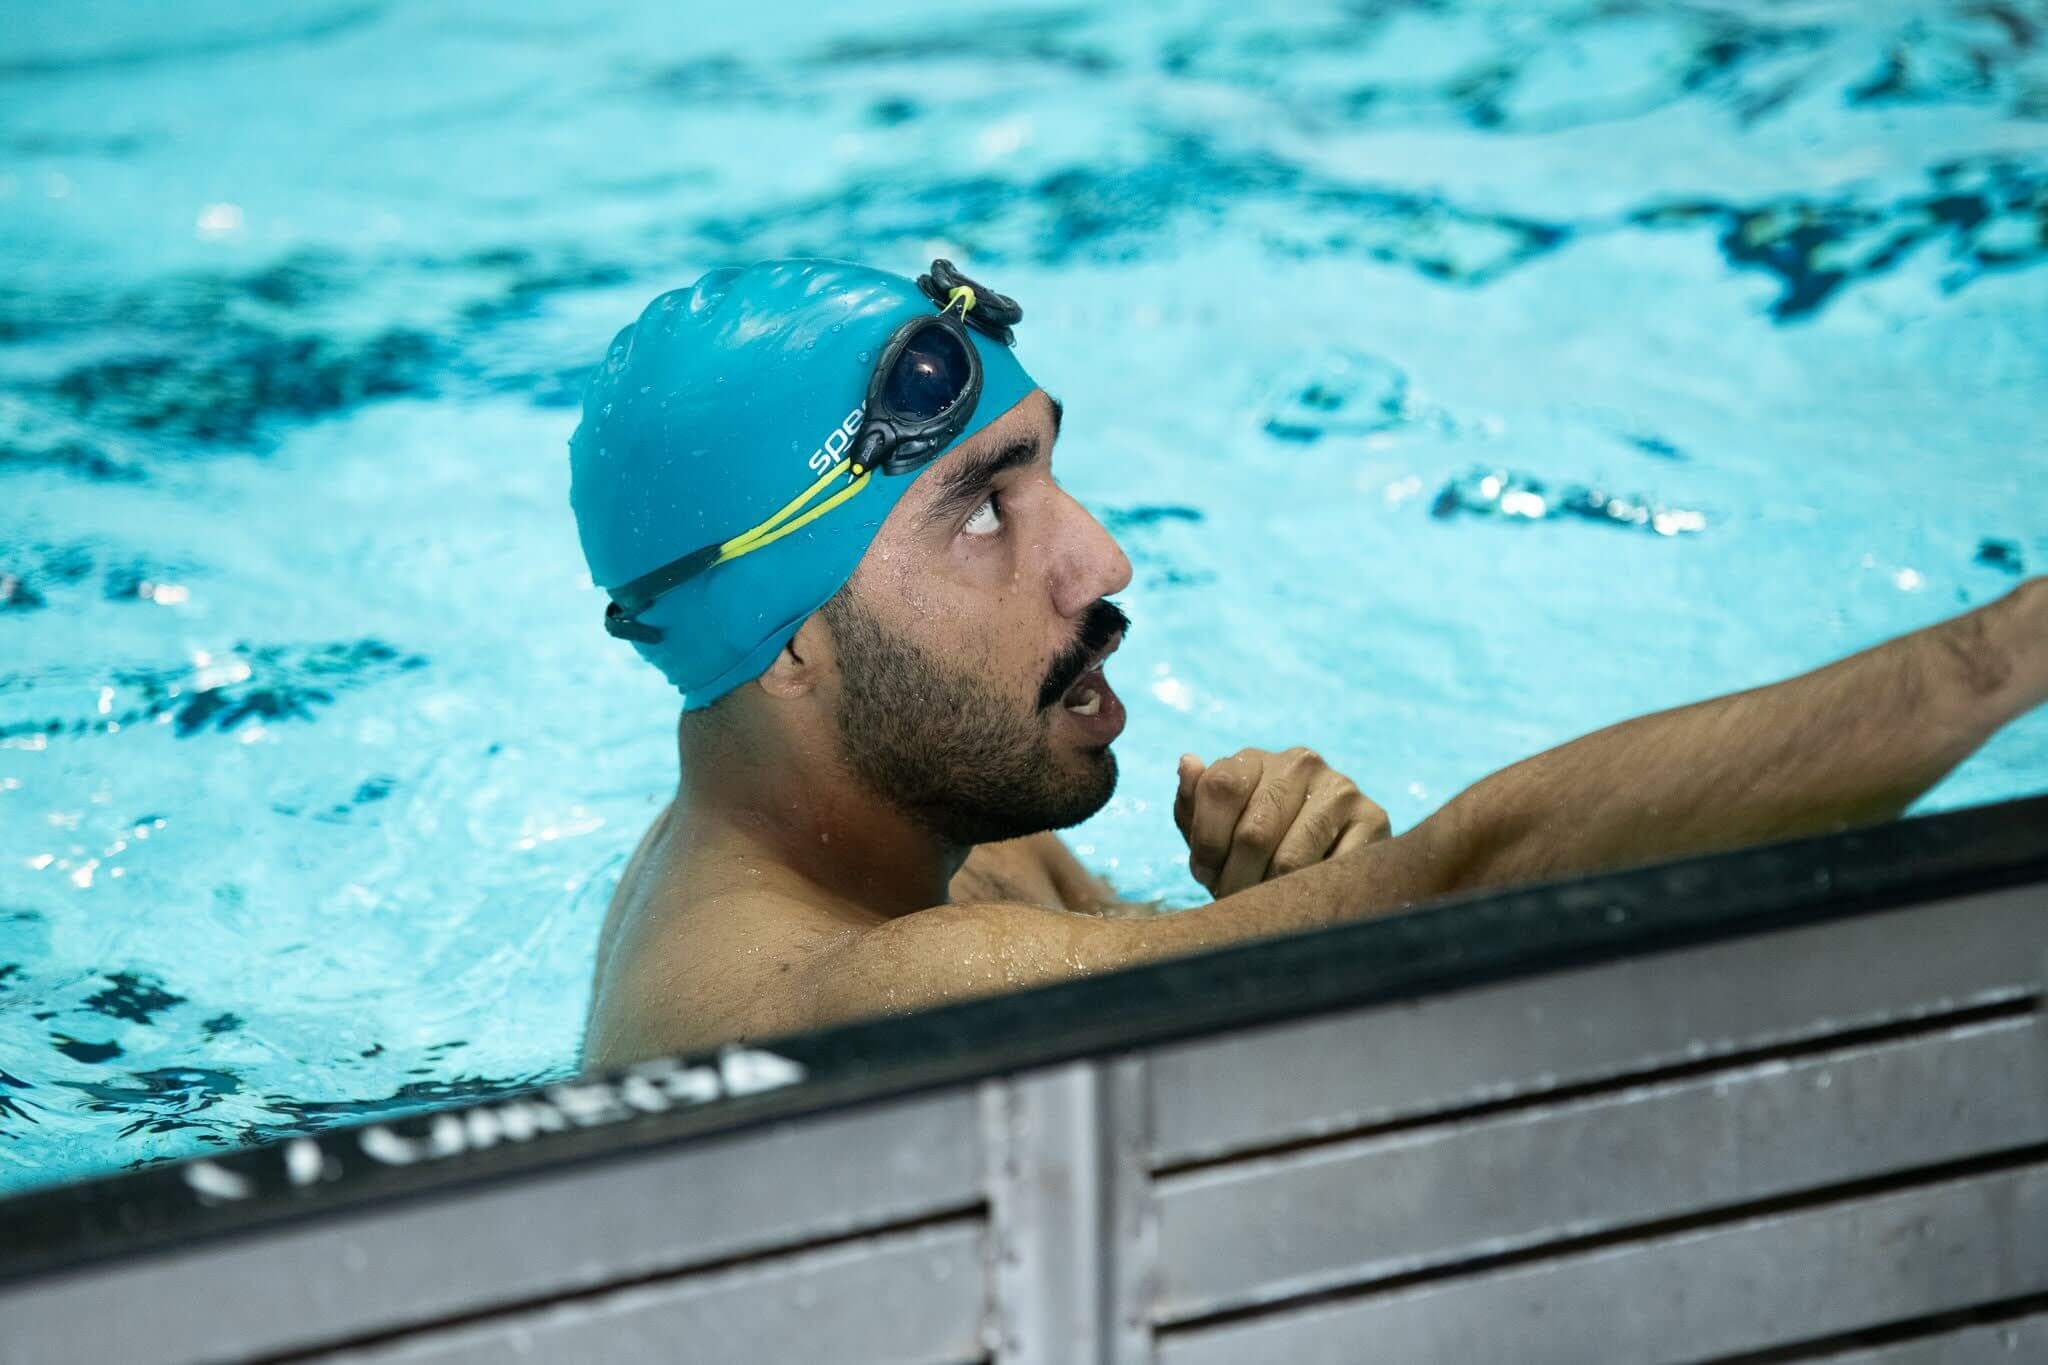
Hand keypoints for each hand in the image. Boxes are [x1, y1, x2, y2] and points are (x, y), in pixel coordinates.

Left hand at [1173, 747, 1390, 897]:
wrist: (1325, 861)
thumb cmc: (1253, 848)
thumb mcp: (1213, 829)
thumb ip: (1192, 803)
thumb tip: (1188, 763)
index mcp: (1254, 759)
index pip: (1220, 788)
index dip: (1206, 842)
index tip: (1204, 874)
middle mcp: (1300, 762)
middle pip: (1253, 832)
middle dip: (1236, 879)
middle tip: (1234, 902)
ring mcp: (1340, 788)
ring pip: (1290, 859)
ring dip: (1270, 895)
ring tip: (1264, 908)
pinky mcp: (1374, 818)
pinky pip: (1333, 871)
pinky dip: (1311, 896)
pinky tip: (1303, 900)